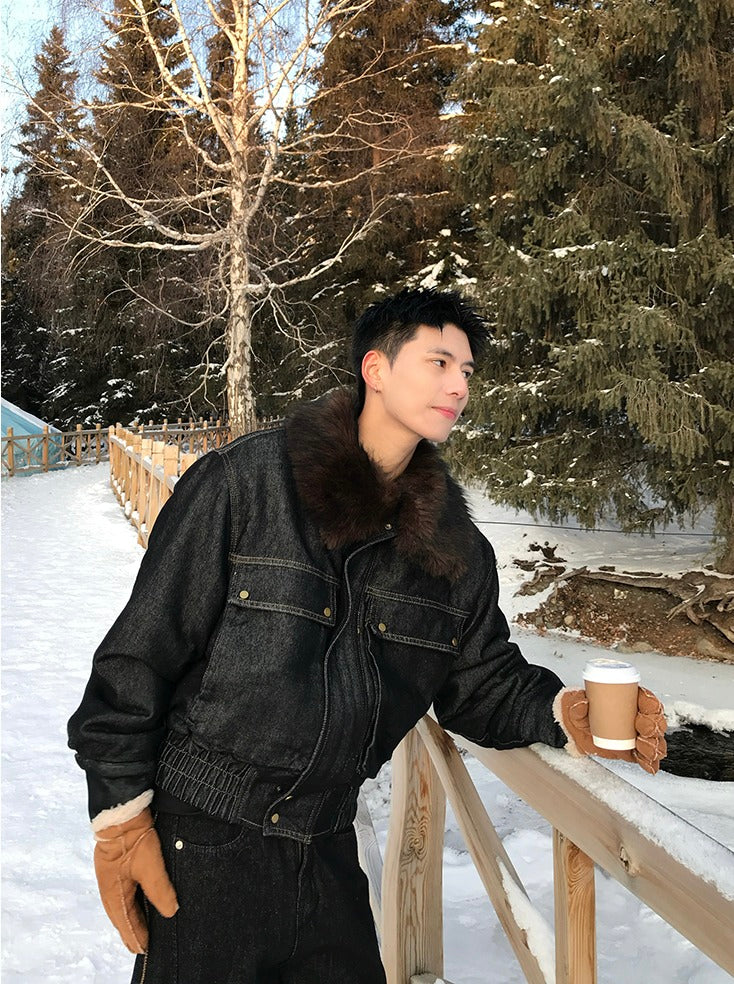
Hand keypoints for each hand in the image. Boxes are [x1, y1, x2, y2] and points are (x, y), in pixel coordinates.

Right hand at [93, 807, 177, 952]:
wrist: (122, 811)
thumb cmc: (132, 839)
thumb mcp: (150, 865)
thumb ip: (160, 891)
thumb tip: (171, 911)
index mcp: (113, 893)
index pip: (125, 922)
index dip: (136, 936)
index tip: (144, 949)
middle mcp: (109, 888)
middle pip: (122, 916)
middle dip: (132, 930)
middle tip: (142, 945)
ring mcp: (111, 877)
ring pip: (122, 904)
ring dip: (132, 917)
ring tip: (141, 929)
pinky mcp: (116, 866)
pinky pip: (124, 892)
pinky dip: (131, 902)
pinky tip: (138, 902)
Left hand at [556, 686, 666, 774]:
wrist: (576, 732)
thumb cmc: (582, 714)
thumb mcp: (576, 705)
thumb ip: (577, 704)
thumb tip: (583, 703)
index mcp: (629, 701)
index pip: (646, 700)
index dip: (650, 705)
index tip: (643, 711)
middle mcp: (638, 717)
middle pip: (655, 721)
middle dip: (653, 727)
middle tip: (643, 732)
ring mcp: (638, 735)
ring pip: (656, 740)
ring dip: (654, 745)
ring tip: (643, 748)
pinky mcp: (635, 752)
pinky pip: (648, 758)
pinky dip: (651, 763)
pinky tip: (649, 765)